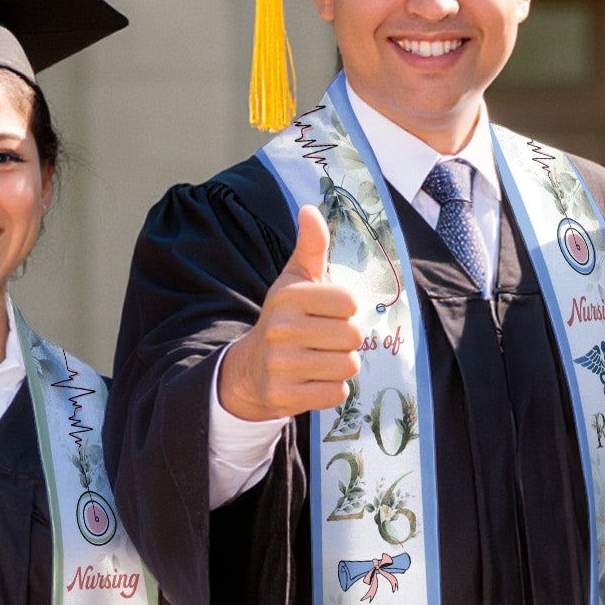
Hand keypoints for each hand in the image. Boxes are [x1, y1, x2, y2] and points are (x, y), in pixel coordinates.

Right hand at [215, 205, 363, 421]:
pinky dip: (331, 389)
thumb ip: (311, 246)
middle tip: (325, 340)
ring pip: (347, 366)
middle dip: (346, 340)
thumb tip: (310, 209)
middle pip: (353, 336)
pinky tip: (313, 380)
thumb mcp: (296, 280)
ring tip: (320, 359)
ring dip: (341, 365)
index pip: (349, 302)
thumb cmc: (285, 317)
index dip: (345, 310)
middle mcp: (282, 329)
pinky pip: (336, 394)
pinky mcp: (285, 396)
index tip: (327, 312)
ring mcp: (281, 365)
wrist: (252, 367)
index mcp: (289, 296)